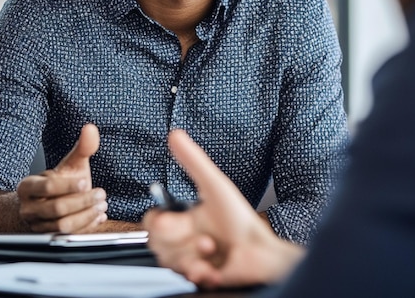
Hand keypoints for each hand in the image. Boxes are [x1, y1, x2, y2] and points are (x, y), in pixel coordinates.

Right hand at [16, 123, 107, 232]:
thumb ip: (82, 148)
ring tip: (101, 205)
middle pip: (57, 209)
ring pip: (62, 226)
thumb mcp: (69, 164)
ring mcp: (37, 226)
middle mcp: (29, 208)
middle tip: (100, 194)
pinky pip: (67, 237)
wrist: (43, 204)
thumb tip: (91, 129)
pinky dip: (86, 227)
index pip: (48, 187)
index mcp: (28, 186)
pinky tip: (98, 217)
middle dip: (83, 201)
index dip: (68, 186)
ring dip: (86, 216)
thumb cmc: (58, 182)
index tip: (85, 182)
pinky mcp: (48, 239)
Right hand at [143, 130, 304, 288]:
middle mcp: (183, 240)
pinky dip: (200, 272)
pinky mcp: (199, 277)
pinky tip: (213, 269)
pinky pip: (186, 278)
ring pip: (169, 261)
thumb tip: (175, 135)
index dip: (158, 223)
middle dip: (179, 240)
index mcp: (183, 218)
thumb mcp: (214, 185)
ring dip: (192, 255)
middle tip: (203, 237)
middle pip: (156, 243)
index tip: (171, 220)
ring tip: (212, 249)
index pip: (153, 222)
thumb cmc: (239, 219)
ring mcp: (190, 259)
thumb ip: (193, 162)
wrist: (261, 253)